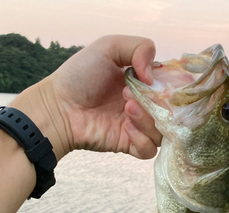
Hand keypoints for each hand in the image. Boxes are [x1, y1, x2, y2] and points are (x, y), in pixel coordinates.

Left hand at [16, 35, 161, 160]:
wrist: (58, 107)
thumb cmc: (79, 75)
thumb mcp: (108, 47)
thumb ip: (139, 47)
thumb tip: (153, 76)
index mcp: (142, 82)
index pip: (170, 87)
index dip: (168, 85)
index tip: (150, 80)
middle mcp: (142, 105)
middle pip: (170, 112)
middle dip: (156, 102)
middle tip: (130, 94)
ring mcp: (136, 126)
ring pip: (162, 131)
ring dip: (149, 119)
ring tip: (127, 107)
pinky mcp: (128, 144)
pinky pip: (149, 149)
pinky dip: (142, 138)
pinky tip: (125, 126)